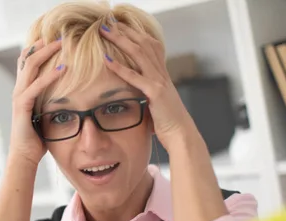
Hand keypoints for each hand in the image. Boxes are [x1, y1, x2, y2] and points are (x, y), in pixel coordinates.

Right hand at [10, 39, 64, 166]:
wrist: (24, 157)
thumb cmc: (37, 140)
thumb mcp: (46, 117)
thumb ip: (52, 104)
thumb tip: (68, 100)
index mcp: (24, 92)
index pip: (28, 63)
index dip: (39, 49)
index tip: (54, 39)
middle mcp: (19, 91)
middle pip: (28, 59)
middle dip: (43, 45)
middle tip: (59, 35)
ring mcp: (19, 97)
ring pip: (30, 67)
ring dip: (46, 53)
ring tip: (60, 43)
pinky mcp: (23, 107)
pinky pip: (36, 86)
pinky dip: (49, 76)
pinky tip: (62, 69)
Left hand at [100, 22, 198, 151]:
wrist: (181, 134)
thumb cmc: (167, 121)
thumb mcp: (156, 101)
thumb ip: (147, 91)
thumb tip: (135, 90)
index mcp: (161, 74)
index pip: (149, 45)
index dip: (134, 33)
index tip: (119, 25)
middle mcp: (161, 73)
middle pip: (143, 43)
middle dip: (125, 30)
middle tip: (107, 21)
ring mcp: (159, 82)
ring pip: (139, 54)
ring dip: (121, 40)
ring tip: (105, 31)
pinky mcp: (155, 93)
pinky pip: (136, 77)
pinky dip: (120, 68)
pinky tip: (107, 60)